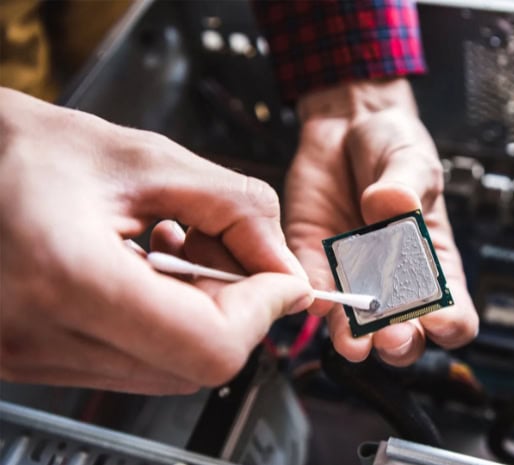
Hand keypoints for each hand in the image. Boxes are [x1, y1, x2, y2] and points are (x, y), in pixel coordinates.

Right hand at [0, 87, 312, 393]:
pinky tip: (153, 267)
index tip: (283, 280)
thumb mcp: (145, 159)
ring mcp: (32, 357)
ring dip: (203, 312)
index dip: (264, 311)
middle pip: (196, 365)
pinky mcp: (35, 359)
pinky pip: (134, 360)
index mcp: (67, 276)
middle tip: (230, 250)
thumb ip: (235, 210)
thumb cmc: (25, 149)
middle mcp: (40, 336)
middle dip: (238, 308)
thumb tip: (286, 267)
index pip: (210, 344)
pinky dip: (168, 319)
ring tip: (182, 246)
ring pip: (170, 369)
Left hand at [285, 79, 478, 365]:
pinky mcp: (313, 261)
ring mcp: (352, 276)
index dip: (449, 323)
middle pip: (404, 335)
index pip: (452, 312)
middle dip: (399, 343)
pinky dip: (315, 299)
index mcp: (432, 264)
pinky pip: (314, 290)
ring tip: (353, 341)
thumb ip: (406, 185)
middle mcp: (393, 280)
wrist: (346, 127)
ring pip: (356, 327)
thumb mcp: (411, 160)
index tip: (438, 315)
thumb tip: (392, 206)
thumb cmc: (394, 146)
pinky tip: (316, 298)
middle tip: (392, 336)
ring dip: (354, 339)